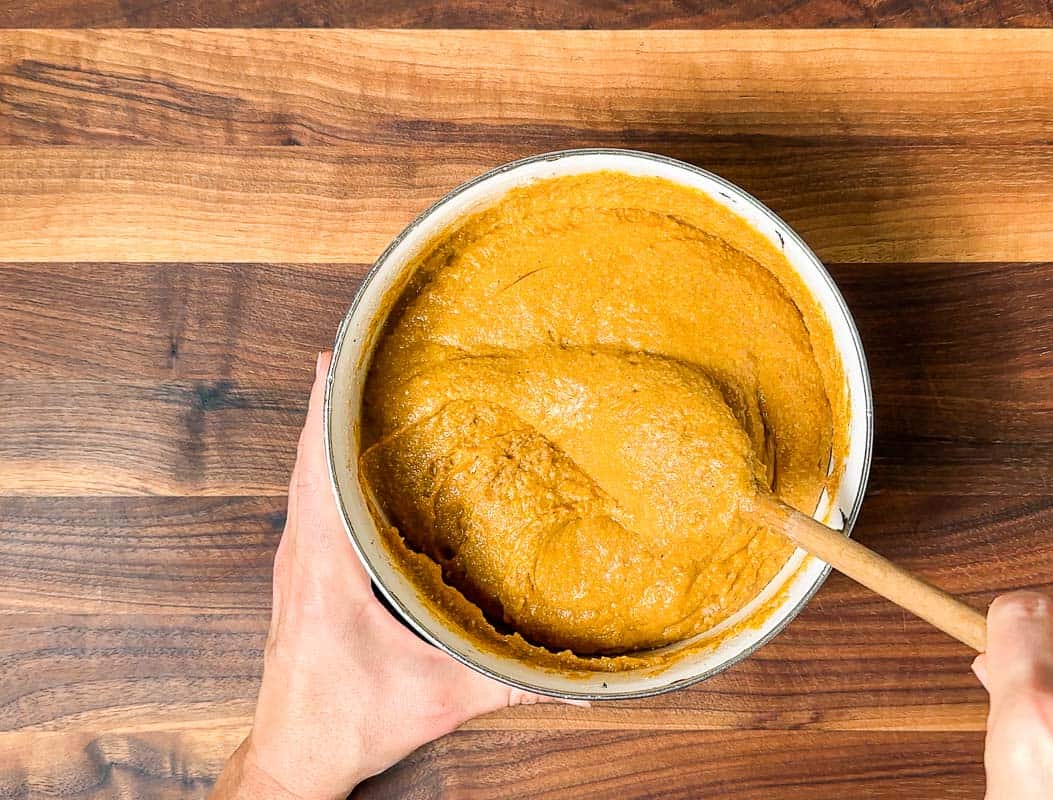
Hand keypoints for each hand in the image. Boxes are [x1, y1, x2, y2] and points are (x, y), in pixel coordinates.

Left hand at [212, 353, 580, 799]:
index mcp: (325, 566)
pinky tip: (343, 459)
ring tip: (347, 388)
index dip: (323, 407)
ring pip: (302, 479)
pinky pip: (305, 503)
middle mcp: (300, 554)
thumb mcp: (438, 697)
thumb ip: (506, 682)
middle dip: (326, 400)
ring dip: (320, 431)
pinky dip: (318, 465)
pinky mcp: (298, 576)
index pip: (317, 467)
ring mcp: (293, 563)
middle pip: (306, 458)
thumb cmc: (347, 722)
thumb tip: (570, 676)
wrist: (294, 756)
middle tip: (353, 352)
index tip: (333, 355)